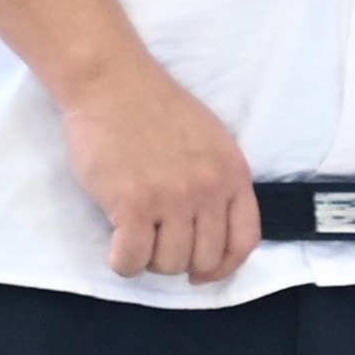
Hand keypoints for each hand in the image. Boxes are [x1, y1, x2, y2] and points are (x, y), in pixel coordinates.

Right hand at [59, 46, 255, 285]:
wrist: (110, 82)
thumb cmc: (152, 105)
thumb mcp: (209, 139)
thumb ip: (217, 179)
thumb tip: (208, 224)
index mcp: (232, 173)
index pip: (244, 241)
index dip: (224, 266)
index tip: (203, 272)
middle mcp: (208, 190)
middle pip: (204, 257)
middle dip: (179, 263)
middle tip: (156, 248)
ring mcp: (171, 199)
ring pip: (169, 263)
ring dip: (149, 261)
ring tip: (133, 241)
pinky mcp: (132, 205)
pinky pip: (132, 258)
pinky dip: (123, 263)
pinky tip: (116, 250)